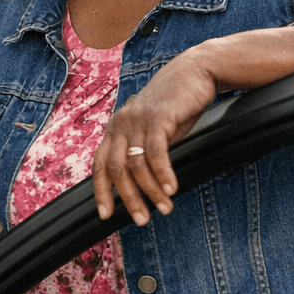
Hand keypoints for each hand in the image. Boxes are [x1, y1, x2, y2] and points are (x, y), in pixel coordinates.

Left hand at [92, 48, 216, 224]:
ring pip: (137, 165)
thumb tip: (138, 186)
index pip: (99, 165)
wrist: (194, 73)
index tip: (105, 215)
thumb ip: (141, 150)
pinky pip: (156, 153)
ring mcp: (137, 120)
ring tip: (164, 208)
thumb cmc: (174, 105)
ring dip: (151, 191)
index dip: (101, 192)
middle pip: (116, 169)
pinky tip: (172, 189)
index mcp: (115, 128)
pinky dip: (163, 174)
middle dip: (128, 198)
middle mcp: (121, 123)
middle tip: (141, 219)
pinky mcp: (158, 118)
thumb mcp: (152, 129)